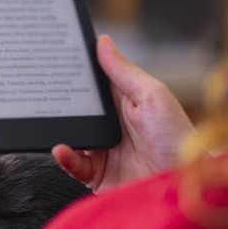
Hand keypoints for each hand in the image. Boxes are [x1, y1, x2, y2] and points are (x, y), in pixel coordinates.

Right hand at [52, 35, 194, 193]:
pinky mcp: (97, 174)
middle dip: (60, 100)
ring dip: (59, 128)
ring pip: (71, 134)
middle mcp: (111, 125)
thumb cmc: (179, 139)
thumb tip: (103, 42)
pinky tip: (61, 149)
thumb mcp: (153, 96)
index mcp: (124, 101)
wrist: (184, 186)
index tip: (57, 57)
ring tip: (49, 120)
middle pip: (78, 108)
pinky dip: (64, 156)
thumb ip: (124, 71)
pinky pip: (73, 164)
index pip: (94, 82)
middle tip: (43, 89)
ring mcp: (102, 150)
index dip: (77, 71)